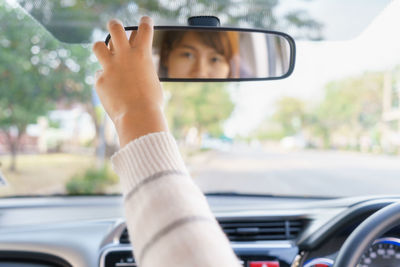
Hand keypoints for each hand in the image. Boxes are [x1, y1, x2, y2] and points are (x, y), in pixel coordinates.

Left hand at [92, 16, 167, 146]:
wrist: (138, 117)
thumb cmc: (151, 102)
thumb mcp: (152, 80)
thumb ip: (142, 68)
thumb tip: (136, 65)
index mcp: (142, 54)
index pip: (145, 28)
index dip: (145, 22)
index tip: (145, 21)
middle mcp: (124, 56)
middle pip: (115, 27)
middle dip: (115, 25)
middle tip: (115, 28)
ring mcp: (110, 67)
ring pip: (97, 45)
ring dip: (101, 48)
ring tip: (105, 54)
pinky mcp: (99, 80)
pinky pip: (99, 75)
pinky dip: (104, 79)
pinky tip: (111, 89)